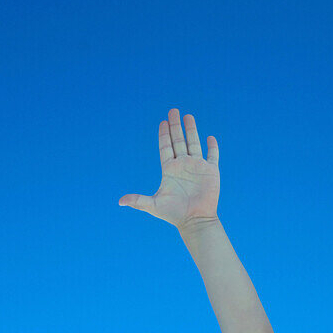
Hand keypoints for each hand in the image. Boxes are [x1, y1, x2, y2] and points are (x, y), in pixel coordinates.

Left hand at [119, 108, 219, 229]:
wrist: (195, 221)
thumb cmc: (174, 214)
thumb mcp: (153, 205)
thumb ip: (137, 201)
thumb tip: (119, 202)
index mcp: (169, 170)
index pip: (165, 147)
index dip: (164, 135)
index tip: (162, 122)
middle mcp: (183, 165)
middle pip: (178, 141)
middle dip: (176, 126)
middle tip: (173, 111)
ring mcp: (197, 167)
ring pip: (194, 144)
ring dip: (192, 130)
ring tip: (188, 116)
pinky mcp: (211, 172)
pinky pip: (213, 156)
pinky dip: (212, 147)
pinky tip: (210, 138)